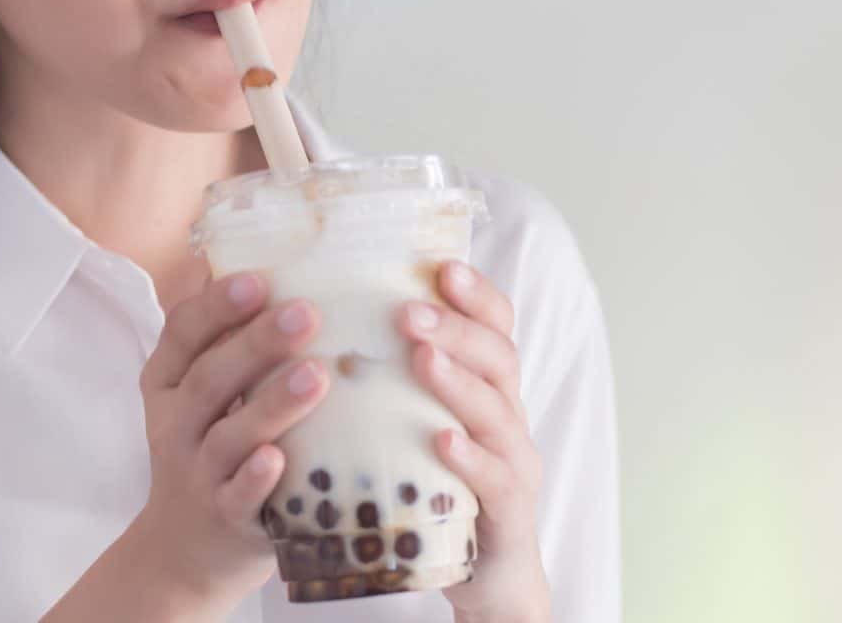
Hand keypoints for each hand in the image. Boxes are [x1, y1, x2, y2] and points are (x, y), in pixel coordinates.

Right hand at [134, 272, 329, 615]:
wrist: (183, 553)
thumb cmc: (210, 451)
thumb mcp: (199, 394)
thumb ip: (219, 337)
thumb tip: (239, 254)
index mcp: (168, 384)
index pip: (182, 335)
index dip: (217, 307)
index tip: (259, 278)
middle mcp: (175, 426)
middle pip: (210, 379)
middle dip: (256, 344)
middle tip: (307, 313)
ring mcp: (198, 474)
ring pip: (230, 436)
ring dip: (272, 405)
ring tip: (317, 375)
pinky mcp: (225, 519)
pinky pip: (239, 497)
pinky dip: (256, 478)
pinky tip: (280, 458)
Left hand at [398, 262, 551, 622]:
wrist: (485, 575)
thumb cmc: (436, 489)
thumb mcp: (417, 426)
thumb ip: (393, 384)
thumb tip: (328, 328)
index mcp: (488, 389)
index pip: (495, 327)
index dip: (475, 294)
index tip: (442, 265)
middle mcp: (508, 417)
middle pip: (499, 356)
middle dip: (457, 327)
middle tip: (409, 311)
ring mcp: (513, 464)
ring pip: (498, 411)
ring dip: (460, 381)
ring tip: (423, 357)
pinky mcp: (507, 514)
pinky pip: (495, 481)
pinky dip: (471, 458)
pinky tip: (442, 442)